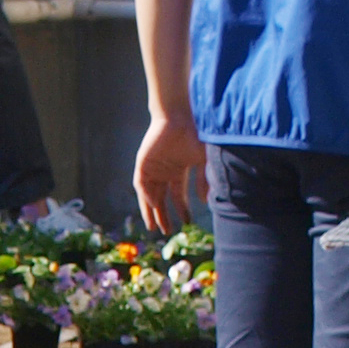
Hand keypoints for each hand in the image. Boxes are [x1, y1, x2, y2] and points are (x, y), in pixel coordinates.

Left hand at [132, 114, 208, 234]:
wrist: (179, 115)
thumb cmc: (195, 134)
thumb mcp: (203, 160)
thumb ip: (204, 180)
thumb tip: (206, 201)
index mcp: (178, 170)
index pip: (178, 196)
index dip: (182, 210)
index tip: (187, 223)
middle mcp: (164, 171)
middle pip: (162, 199)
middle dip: (164, 215)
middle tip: (167, 231)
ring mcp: (153, 168)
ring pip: (150, 195)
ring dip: (151, 211)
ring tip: (154, 227)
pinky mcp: (142, 163)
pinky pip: (142, 184)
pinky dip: (146, 196)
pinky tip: (151, 206)